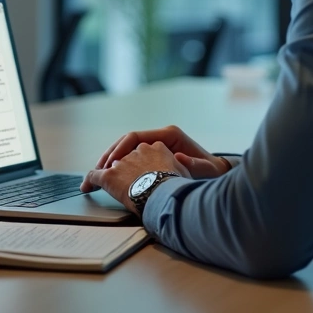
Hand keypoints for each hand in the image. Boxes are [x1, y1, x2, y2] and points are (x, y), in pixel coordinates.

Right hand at [79, 125, 229, 192]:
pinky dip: (118, 166)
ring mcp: (155, 146)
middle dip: (109, 155)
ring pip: (125, 149)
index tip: (110, 164)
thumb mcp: (205, 169)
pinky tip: (109, 177)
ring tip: (97, 175)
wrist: (216, 172)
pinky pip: (130, 158)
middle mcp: (159, 137)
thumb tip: (180, 158)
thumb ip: (193, 165)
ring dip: (110, 161)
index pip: (135, 137)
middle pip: (126, 141)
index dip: (120, 149)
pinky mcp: (153, 155)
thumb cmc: (211, 171)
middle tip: (96, 170)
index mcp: (169, 135)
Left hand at [81, 141, 190, 211]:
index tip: (138, 172)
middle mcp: (138, 151)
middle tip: (116, 179)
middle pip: (127, 156)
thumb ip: (182, 165)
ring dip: (105, 172)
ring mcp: (123, 161)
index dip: (139, 162)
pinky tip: (86, 187)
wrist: (166, 193)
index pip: (145, 151)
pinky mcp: (110, 175)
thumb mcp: (186, 172)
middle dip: (121, 166)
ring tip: (100, 184)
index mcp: (157, 147)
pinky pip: (96, 175)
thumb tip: (179, 157)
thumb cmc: (180, 187)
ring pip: (111, 165)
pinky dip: (90, 180)